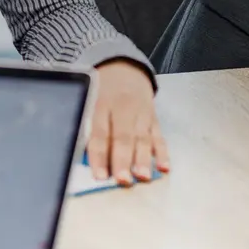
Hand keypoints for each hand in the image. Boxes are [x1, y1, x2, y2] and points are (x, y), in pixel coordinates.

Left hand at [88, 59, 169, 184]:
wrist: (124, 68)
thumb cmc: (100, 92)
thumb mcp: (88, 102)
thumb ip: (87, 128)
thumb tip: (85, 161)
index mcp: (101, 104)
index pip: (100, 133)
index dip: (100, 156)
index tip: (100, 176)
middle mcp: (123, 108)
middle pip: (123, 136)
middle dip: (123, 160)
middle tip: (124, 180)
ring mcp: (141, 112)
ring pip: (143, 138)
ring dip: (143, 159)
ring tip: (144, 177)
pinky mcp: (154, 117)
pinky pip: (159, 136)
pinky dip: (162, 152)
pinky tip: (164, 167)